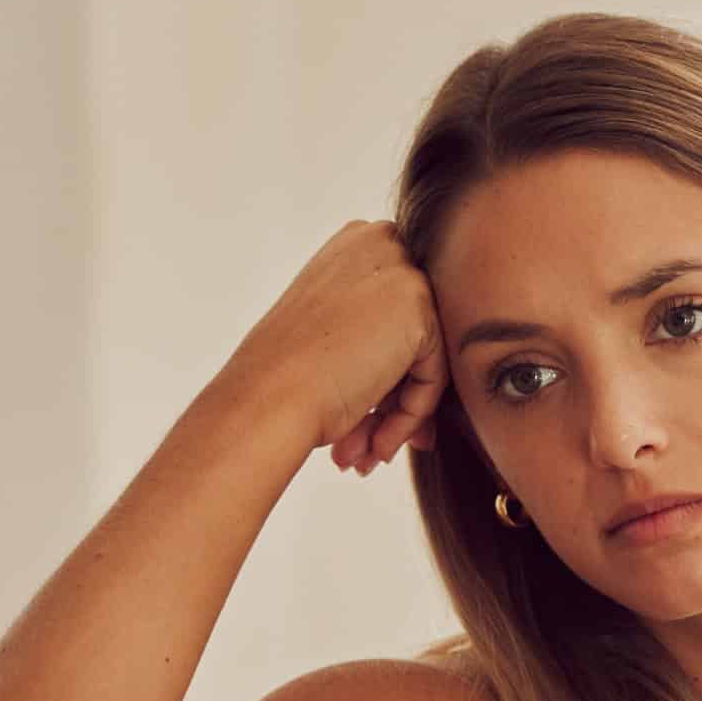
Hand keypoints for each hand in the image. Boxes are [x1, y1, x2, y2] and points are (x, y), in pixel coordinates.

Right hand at [218, 220, 447, 472]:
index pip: (397, 316)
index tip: (367, 421)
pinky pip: (433, 377)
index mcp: (356, 244)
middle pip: (415, 338)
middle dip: (392, 403)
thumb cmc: (283, 378)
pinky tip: (376, 447)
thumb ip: (376, 339)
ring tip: (363, 456)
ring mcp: (402, 274)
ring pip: (425, 361)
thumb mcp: (333, 341)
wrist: (268, 399)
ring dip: (395, 419)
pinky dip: (409, 418)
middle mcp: (382, 246)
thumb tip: (411, 376)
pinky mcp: (419, 309)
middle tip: (368, 448)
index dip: (385, 375)